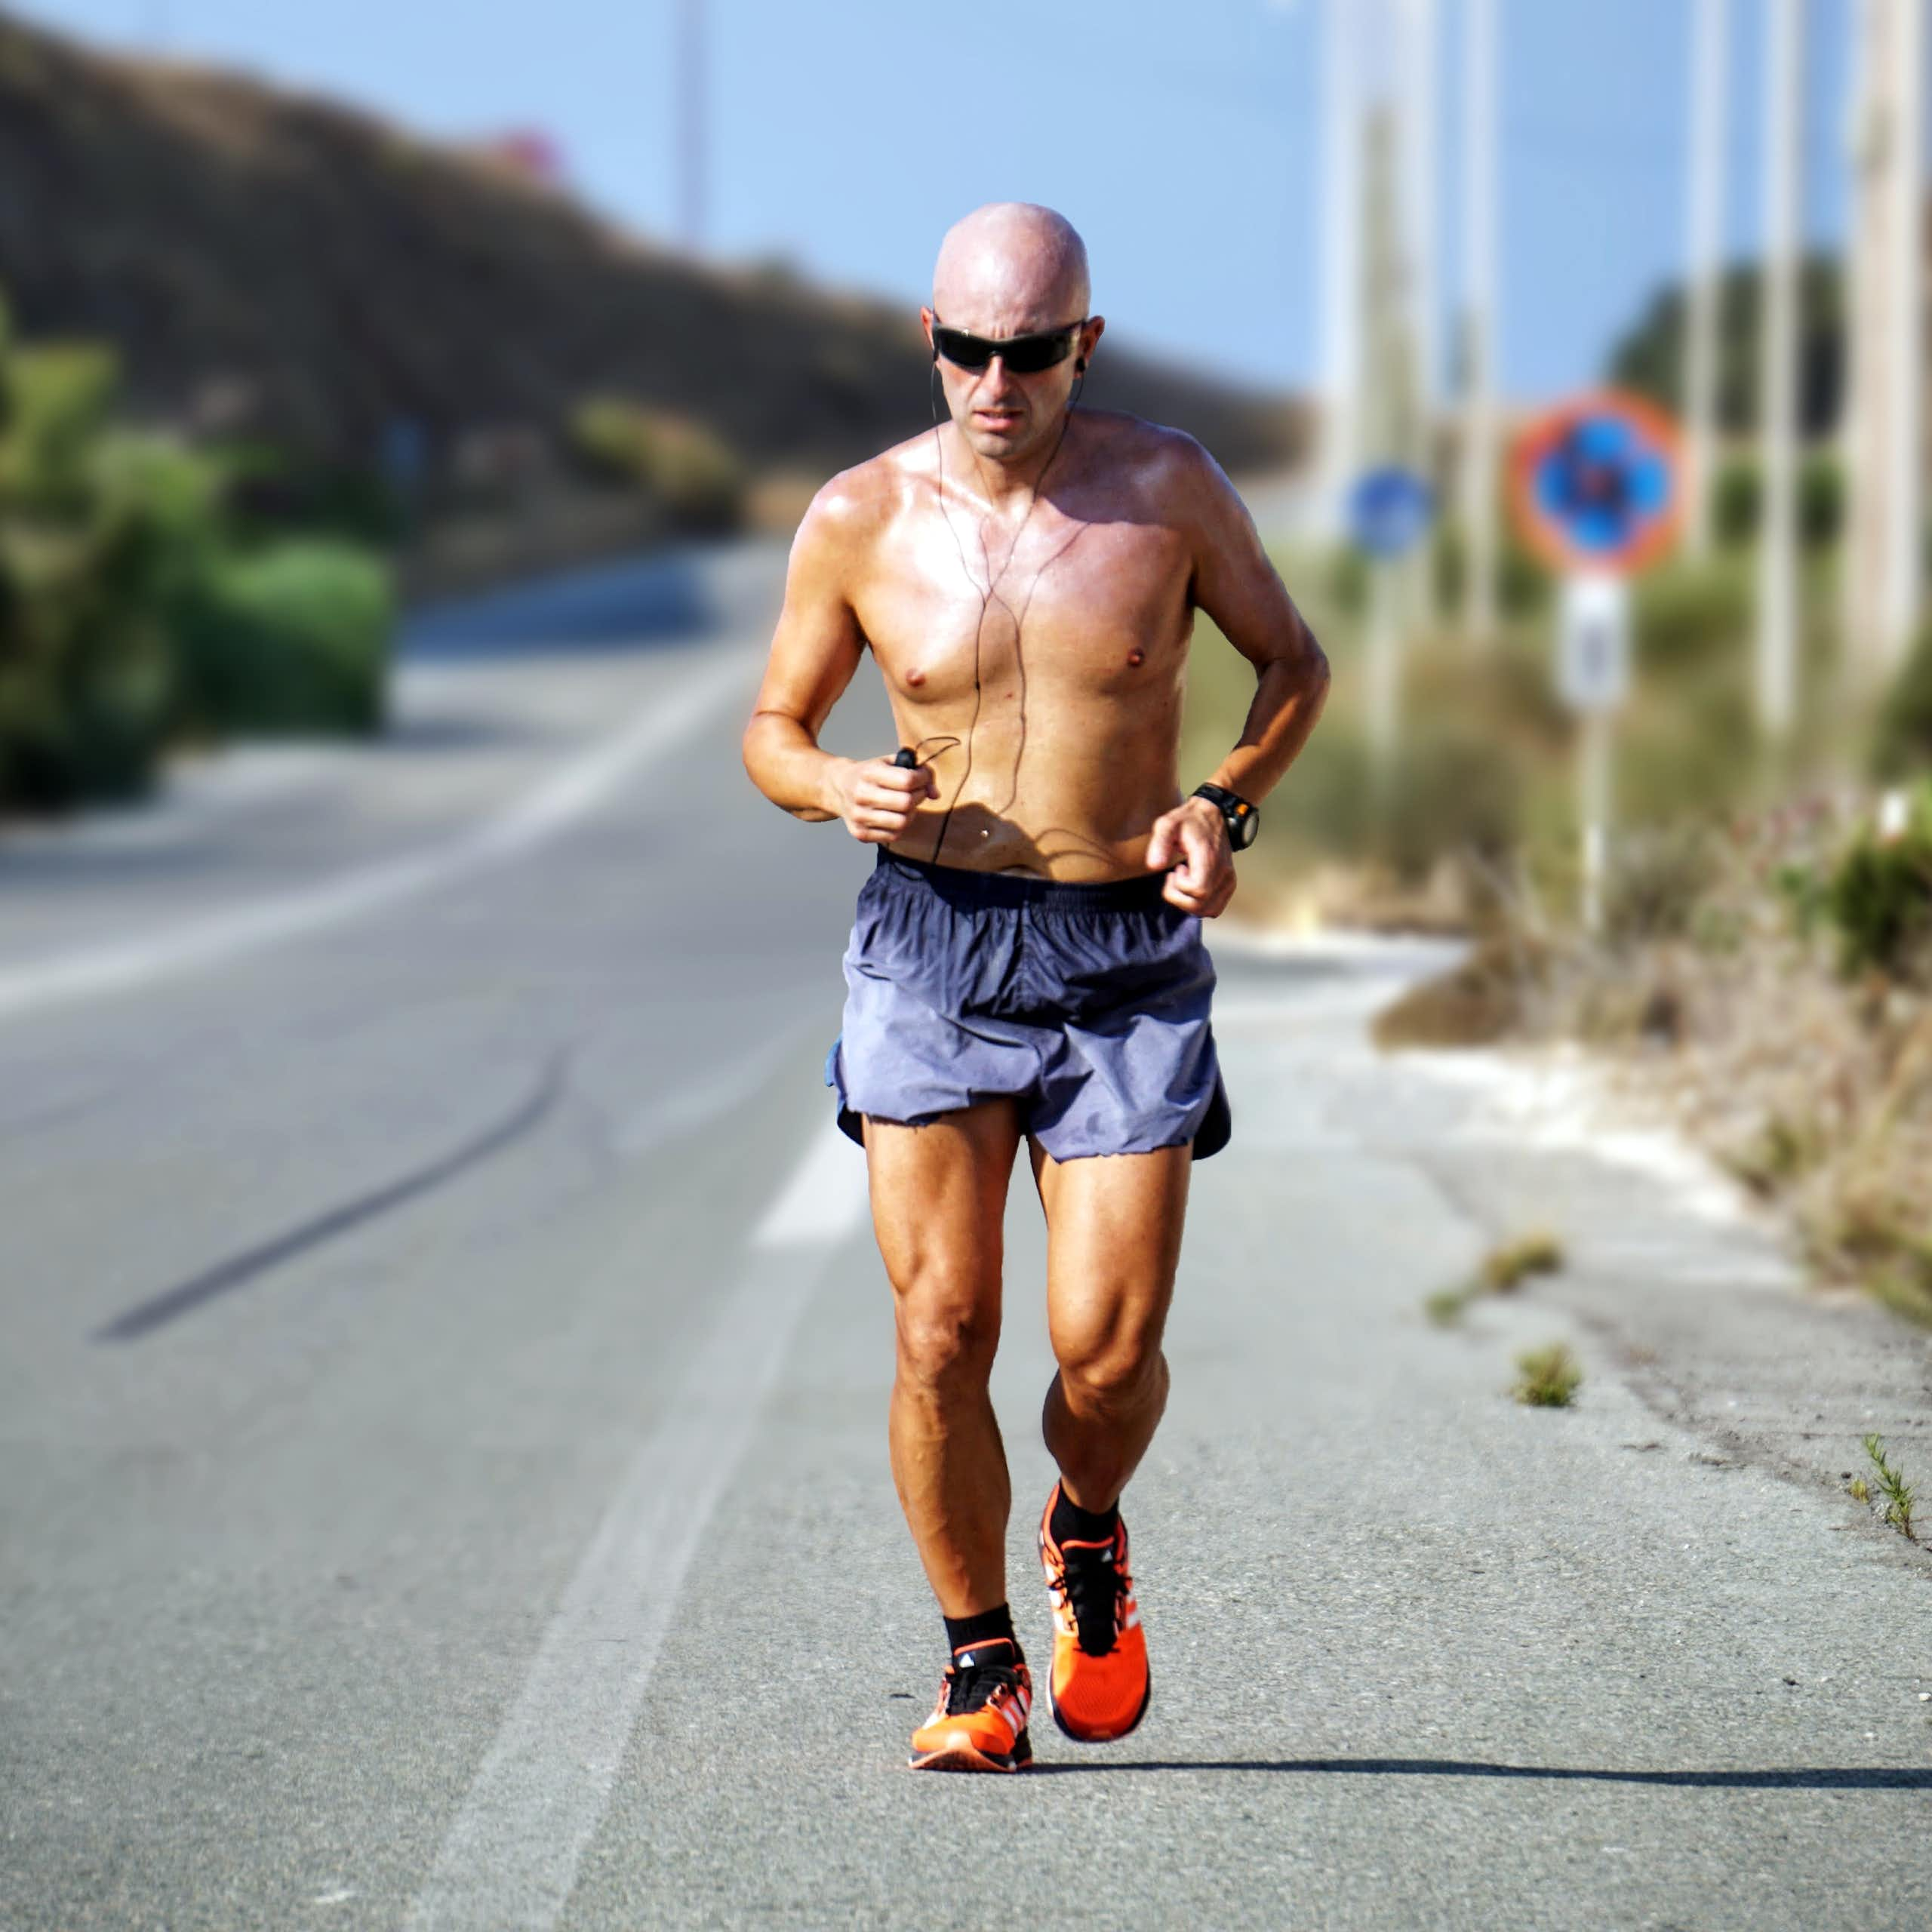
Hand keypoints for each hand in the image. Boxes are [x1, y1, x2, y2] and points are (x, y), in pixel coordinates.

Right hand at [826, 754, 938, 844]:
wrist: (839, 787)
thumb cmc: (870, 774)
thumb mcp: (890, 762)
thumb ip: (916, 771)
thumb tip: (936, 794)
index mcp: (869, 773)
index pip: (907, 780)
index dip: (923, 779)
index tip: (923, 777)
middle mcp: (861, 795)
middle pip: (906, 803)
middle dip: (919, 796)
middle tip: (917, 792)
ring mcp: (859, 817)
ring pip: (902, 822)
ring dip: (911, 813)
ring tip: (907, 805)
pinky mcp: (860, 833)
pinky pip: (894, 835)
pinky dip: (900, 826)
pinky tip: (895, 815)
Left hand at [1146, 796, 1235, 916]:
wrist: (1216, 814)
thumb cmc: (1189, 820)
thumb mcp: (1168, 824)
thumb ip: (1160, 843)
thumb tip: (1154, 866)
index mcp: (1210, 859)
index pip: (1198, 891)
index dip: (1179, 887)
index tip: (1175, 869)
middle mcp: (1224, 872)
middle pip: (1200, 906)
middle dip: (1179, 897)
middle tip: (1176, 875)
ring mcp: (1229, 880)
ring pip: (1209, 910)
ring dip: (1189, 902)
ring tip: (1185, 880)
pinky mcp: (1230, 884)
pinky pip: (1215, 908)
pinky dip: (1200, 904)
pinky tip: (1193, 887)